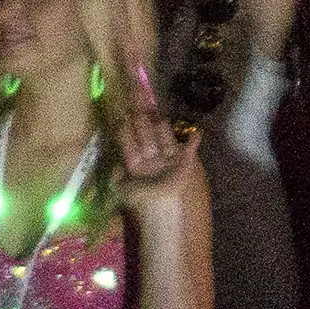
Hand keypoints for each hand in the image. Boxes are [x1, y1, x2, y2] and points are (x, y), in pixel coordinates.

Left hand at [117, 113, 207, 227]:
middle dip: (141, 118)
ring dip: (161, 127)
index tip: (121, 115)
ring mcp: (169, 158)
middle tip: (137, 99)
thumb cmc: (140, 200)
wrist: (159, 209)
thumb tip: (112, 164)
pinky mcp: (184, 162)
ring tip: (157, 114)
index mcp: (137, 162)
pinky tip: (197, 132)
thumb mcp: (121, 188)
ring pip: (164, 136)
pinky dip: (194, 141)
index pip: (130, 141)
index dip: (126, 129)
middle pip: (146, 133)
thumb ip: (115, 176)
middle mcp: (152, 156)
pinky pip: (190, 149)